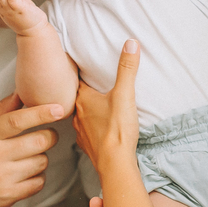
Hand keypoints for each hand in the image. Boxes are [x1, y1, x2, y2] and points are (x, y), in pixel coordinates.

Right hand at [0, 93, 63, 206]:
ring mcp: (2, 178)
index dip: (41, 113)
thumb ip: (0, 110)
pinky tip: (25, 173)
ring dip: (40, 158)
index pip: (17, 120)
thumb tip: (22, 92)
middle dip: (49, 136)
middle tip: (46, 136)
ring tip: (27, 157)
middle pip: (39, 142)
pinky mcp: (8, 197)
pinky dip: (37, 177)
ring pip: (42, 162)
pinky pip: (38, 183)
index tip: (59, 109)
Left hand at [73, 39, 140, 173]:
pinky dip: (92, 128)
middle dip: (84, 92)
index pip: (76, 80)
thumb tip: (131, 42)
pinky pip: (87, 132)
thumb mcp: (125, 94)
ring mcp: (81, 132)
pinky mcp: (88, 146)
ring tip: (96, 105)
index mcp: (83, 99)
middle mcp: (77, 115)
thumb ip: (127, 68)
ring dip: (87, 110)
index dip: (79, 73)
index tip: (81, 66)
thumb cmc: (117, 129)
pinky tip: (99, 128)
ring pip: (81, 116)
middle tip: (91, 84)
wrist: (115, 164)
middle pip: (78, 98)